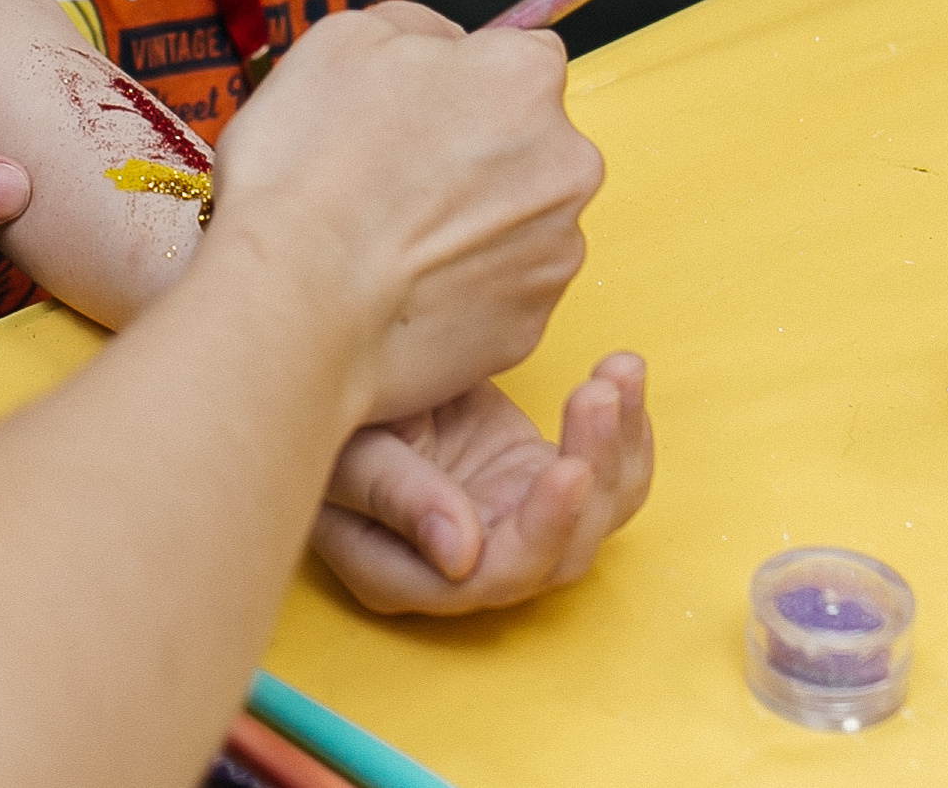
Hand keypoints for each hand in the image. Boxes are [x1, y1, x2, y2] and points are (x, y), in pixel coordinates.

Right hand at [205, 3, 600, 421]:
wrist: (293, 300)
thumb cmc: (310, 167)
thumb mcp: (343, 39)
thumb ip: (418, 27)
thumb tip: (447, 44)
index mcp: (525, 79)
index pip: (528, 59)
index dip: (470, 81)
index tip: (424, 108)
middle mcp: (565, 164)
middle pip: (533, 145)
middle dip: (480, 154)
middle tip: (397, 175)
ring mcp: (555, 251)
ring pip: (520, 221)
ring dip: (474, 223)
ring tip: (389, 238)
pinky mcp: (530, 325)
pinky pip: (502, 290)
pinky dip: (463, 286)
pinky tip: (402, 285)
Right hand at [310, 357, 652, 615]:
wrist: (338, 367)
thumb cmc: (322, 415)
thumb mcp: (346, 445)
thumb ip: (396, 496)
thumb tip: (462, 557)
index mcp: (403, 572)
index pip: (491, 579)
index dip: (539, 532)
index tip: (567, 468)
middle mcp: (465, 566)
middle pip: (558, 553)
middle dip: (591, 473)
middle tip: (595, 396)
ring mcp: (505, 525)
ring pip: (593, 516)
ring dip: (616, 446)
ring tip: (618, 374)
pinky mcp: (532, 484)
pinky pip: (601, 478)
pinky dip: (624, 430)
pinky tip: (622, 376)